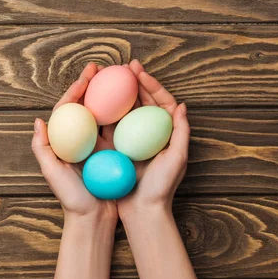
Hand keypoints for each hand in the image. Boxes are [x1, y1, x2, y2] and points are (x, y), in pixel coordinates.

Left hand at [32, 62, 117, 224]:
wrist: (93, 219)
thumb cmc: (72, 198)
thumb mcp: (53, 173)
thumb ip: (43, 148)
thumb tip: (39, 120)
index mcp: (64, 141)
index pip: (69, 108)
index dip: (78, 88)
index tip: (89, 73)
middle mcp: (80, 140)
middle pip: (87, 106)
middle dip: (95, 85)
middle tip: (105, 67)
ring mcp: (97, 146)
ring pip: (103, 114)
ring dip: (110, 95)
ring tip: (120, 79)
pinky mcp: (113, 154)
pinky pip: (118, 130)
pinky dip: (123, 115)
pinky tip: (134, 104)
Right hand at [117, 60, 189, 221]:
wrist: (142, 212)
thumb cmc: (162, 187)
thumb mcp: (177, 159)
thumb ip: (181, 132)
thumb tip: (181, 105)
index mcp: (165, 133)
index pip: (160, 102)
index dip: (151, 84)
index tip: (140, 71)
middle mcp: (147, 134)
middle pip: (141, 102)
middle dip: (134, 82)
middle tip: (125, 66)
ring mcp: (130, 140)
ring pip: (124, 111)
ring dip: (118, 93)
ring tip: (110, 76)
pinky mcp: (114, 149)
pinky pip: (109, 126)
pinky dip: (104, 112)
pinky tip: (96, 100)